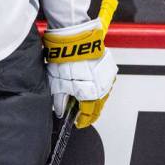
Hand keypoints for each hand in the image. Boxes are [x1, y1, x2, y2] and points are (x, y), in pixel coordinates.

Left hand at [44, 0, 117, 127]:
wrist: (74, 41)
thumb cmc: (66, 60)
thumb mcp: (57, 84)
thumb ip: (59, 100)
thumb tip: (60, 110)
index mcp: (91, 95)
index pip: (88, 114)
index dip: (82, 120)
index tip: (78, 123)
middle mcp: (102, 88)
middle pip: (98, 106)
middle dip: (90, 113)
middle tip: (81, 116)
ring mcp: (107, 78)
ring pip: (103, 95)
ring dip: (95, 101)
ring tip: (84, 103)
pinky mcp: (108, 67)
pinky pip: (105, 83)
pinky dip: (98, 89)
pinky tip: (90, 88)